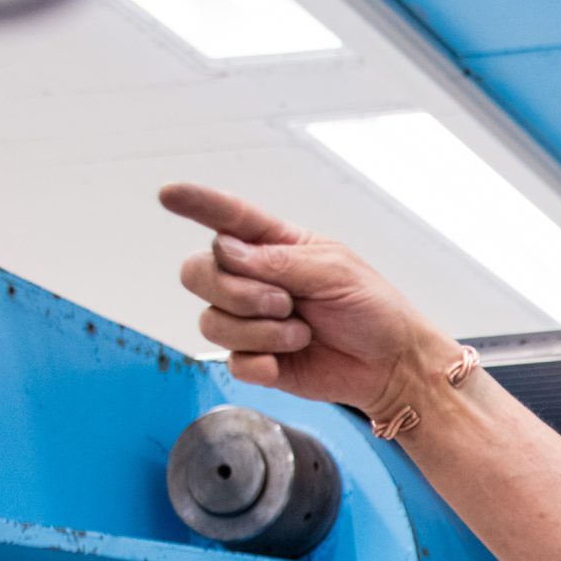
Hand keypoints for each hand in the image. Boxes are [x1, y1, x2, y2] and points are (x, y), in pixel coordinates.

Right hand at [159, 183, 453, 418]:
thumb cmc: (373, 311)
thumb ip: (279, 260)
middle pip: (198, 272)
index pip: (227, 218)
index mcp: (275, 246)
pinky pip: (231, 359)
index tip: (169, 194)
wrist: (391, 366)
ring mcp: (250, 321)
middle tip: (285, 302)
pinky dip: (262, 360)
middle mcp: (254, 280)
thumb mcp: (334, 271)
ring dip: (260, 329)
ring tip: (302, 332)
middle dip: (237, 290)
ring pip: (211, 320)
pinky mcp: (255, 359)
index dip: (196, 204)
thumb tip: (226, 250)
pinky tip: (291, 356)